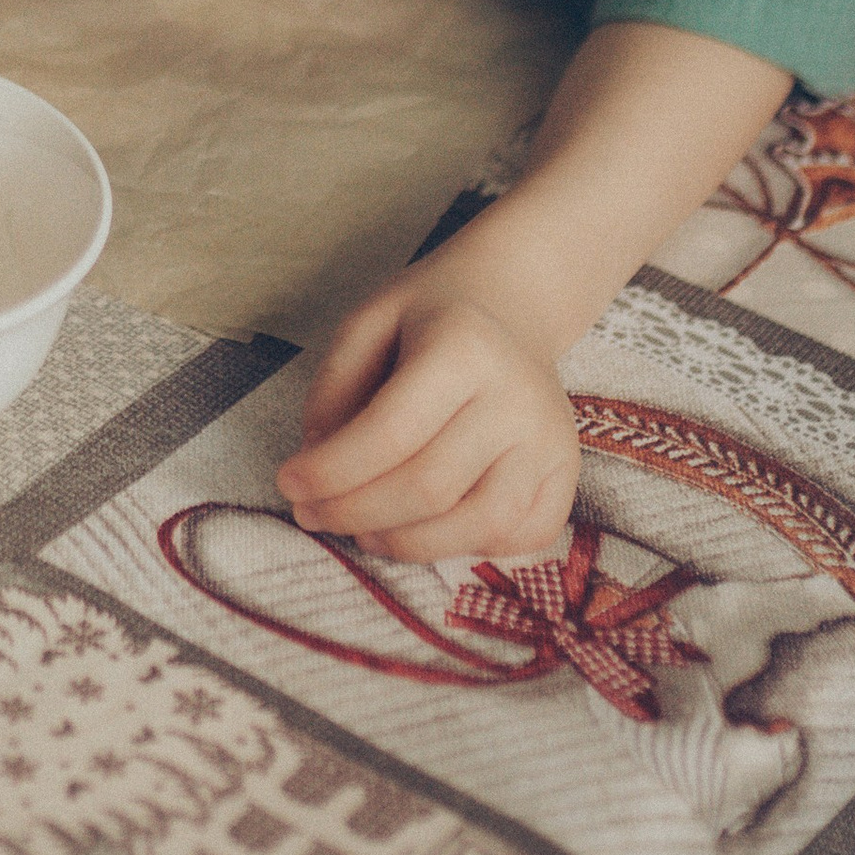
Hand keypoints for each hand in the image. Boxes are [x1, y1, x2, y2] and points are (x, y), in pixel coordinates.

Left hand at [277, 264, 580, 566]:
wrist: (509, 306)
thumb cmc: (428, 318)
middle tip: (312, 514)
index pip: (391, 432)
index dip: (331, 471)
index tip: (289, 483)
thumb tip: (320, 465)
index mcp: (465, 347)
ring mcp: (550, 441)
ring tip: (360, 529)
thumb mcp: (367, 323)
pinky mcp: (566, 474)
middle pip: (428, 487)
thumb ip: (334, 389)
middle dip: (354, 512)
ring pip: (477, 526)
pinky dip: (465, 548)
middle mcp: (519, 397)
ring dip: (405, 543)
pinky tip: (422, 528)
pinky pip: (518, 538)